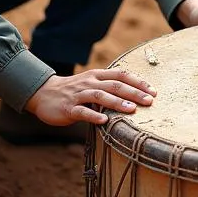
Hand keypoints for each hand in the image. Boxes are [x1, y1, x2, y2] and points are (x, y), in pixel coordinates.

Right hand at [26, 68, 156, 126]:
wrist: (43, 93)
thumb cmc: (75, 91)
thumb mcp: (92, 84)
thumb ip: (110, 87)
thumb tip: (136, 96)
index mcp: (97, 75)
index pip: (121, 75)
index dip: (138, 82)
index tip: (153, 91)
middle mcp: (89, 83)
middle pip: (114, 85)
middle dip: (133, 93)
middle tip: (149, 101)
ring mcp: (78, 95)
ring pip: (99, 97)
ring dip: (117, 103)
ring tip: (132, 109)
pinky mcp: (68, 108)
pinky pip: (81, 112)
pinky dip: (93, 116)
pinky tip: (103, 121)